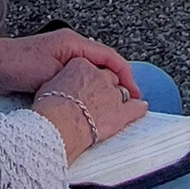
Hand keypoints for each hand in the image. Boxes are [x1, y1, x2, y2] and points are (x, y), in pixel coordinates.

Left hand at [0, 28, 140, 97]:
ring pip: (91, 72)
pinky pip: (78, 78)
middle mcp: (70, 47)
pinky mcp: (52, 69)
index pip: (110, 57)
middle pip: (104, 64)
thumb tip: (96, 88)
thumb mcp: (48, 73)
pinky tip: (88, 103)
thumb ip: (73, 78)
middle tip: (128, 105)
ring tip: (112, 107)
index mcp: (73, 43)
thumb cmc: (13, 66)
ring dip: (102, 87)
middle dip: (118, 83)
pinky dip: (87, 89)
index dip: (126, 76)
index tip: (136, 94)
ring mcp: (61, 57)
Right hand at [33, 55, 147, 157]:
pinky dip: (138, 107)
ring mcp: (112, 92)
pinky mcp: (120, 111)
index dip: (91, 76)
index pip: (91, 66)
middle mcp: (100, 76)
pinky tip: (141, 107)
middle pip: (108, 76)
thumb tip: (61, 84)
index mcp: (81, 64)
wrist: (57, 124)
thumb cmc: (48, 107)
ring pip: (121, 90)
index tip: (88, 83)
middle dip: (107, 85)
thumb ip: (60, 81)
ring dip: (120, 96)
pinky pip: (135, 107)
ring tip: (118, 102)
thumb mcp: (48, 85)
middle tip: (101, 95)